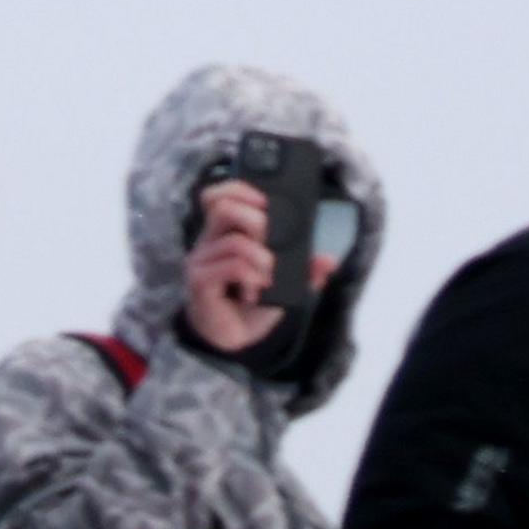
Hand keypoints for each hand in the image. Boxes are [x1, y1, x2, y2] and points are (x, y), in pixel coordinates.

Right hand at [179, 179, 288, 355]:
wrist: (233, 338)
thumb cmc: (252, 303)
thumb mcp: (284, 282)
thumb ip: (304, 269)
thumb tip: (328, 261)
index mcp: (224, 232)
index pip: (219, 195)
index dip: (242, 190)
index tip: (268, 204)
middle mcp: (208, 242)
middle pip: (223, 207)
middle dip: (258, 223)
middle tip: (271, 246)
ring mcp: (201, 262)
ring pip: (235, 241)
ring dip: (262, 259)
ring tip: (267, 278)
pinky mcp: (200, 283)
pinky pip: (231, 266)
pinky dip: (251, 276)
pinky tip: (254, 291)